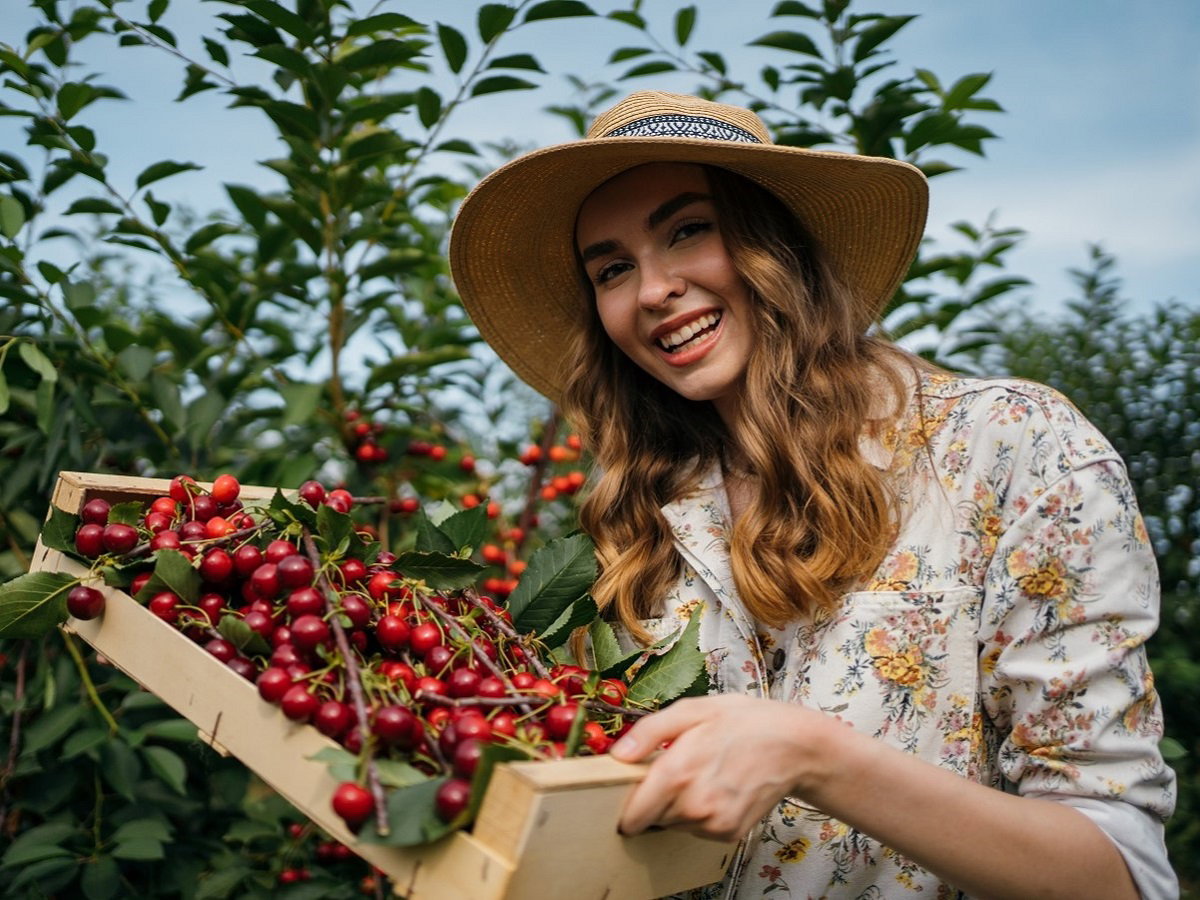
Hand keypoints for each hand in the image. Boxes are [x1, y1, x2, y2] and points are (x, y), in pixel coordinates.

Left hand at [610, 694, 833, 841]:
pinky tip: (718, 789)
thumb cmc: (743, 722)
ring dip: (679, 806)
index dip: (626, 804)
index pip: (633, 814)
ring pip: (674, 824)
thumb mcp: (693, 710)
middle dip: (656, 798)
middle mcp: (694, 805)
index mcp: (678, 772)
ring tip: (702, 774)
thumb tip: (619, 755)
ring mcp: (713, 823)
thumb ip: (650, 731)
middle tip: (678, 769)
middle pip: (652, 817)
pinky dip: (700, 814)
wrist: (794, 746)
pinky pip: (697, 829)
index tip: (631, 790)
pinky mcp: (729, 834)